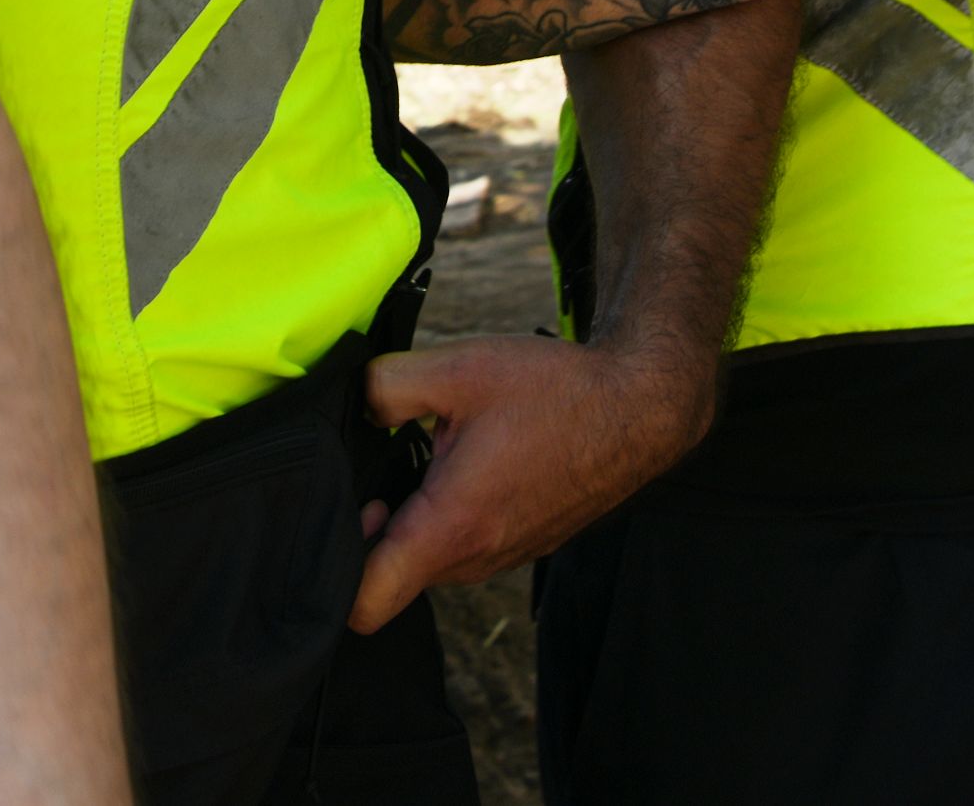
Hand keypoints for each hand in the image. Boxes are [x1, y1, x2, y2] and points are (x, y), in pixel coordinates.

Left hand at [347, 333, 710, 631]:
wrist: (639, 408)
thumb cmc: (555, 392)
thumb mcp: (456, 369)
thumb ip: (384, 386)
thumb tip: (354, 404)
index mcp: (451, 526)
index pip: (367, 603)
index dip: (334, 570)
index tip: (344, 514)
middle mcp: (477, 558)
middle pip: (393, 578)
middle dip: (374, 533)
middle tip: (382, 469)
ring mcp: (504, 558)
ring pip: (431, 562)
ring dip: (415, 522)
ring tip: (426, 458)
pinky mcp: (524, 545)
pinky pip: (466, 548)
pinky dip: (451, 517)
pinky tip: (463, 463)